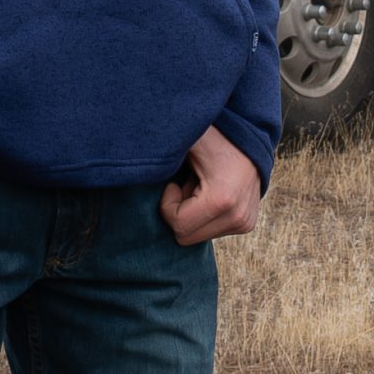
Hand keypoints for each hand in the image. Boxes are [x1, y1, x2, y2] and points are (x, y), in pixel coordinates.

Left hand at [159, 125, 260, 246]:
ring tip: (202, 186)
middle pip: (187, 237)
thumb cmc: (210, 136)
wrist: (247, 136)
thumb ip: (158, 151)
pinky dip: (205, 214)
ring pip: (198, 236)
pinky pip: (211, 232)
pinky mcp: (247, 224)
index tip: (174, 182)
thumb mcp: (184, 141)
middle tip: (187, 185)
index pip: (178, 226)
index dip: (168, 204)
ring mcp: (245, 222)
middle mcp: (238, 216)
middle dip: (180, 211)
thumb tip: (126, 159)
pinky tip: (212, 191)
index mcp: (222, 199)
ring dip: (193, 213)